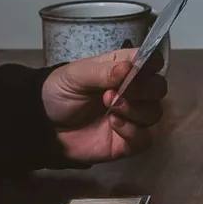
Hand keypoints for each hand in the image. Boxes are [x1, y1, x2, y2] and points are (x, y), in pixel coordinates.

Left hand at [41, 47, 167, 162]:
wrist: (44, 125)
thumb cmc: (60, 92)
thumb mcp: (76, 76)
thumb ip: (103, 72)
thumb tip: (129, 68)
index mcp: (123, 68)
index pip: (151, 61)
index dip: (152, 63)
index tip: (141, 68)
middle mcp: (133, 92)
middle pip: (158, 88)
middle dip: (144, 89)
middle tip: (117, 91)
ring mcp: (132, 118)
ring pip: (154, 113)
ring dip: (136, 109)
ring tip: (110, 105)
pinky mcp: (127, 142)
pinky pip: (145, 138)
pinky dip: (133, 131)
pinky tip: (113, 124)